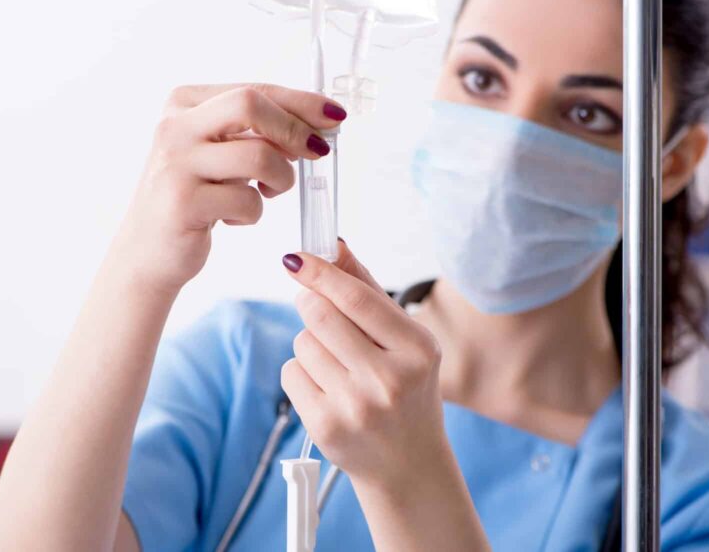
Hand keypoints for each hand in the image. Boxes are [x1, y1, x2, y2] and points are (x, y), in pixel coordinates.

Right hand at [116, 84, 346, 291]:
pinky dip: (253, 213)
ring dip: (280, 180)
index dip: (300, 102)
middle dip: (294, 129)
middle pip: (251, 104)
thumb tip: (319, 122)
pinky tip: (231, 218)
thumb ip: (257, 132)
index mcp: (184, 104)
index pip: (253, 89)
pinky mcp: (183, 202)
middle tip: (317, 152)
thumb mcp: (219, 153)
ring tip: (267, 193)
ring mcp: (175, 163)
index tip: (335, 116)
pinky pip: (247, 201)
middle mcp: (174, 127)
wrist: (147, 250)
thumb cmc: (193, 197)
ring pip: (258, 156)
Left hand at [280, 240, 447, 491]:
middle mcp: (389, 379)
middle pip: (320, 316)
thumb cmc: (406, 390)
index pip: (357, 299)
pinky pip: (291, 373)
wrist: (407, 465)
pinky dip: (301, 373)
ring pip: (302, 343)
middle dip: (311, 303)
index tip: (296, 257)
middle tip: (316, 307)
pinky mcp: (325, 427)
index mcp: (417, 350)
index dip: (321, 273)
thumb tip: (335, 245)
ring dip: (310, 343)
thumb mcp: (405, 340)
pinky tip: (327, 389)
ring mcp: (356, 406)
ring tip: (337, 365)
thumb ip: (369, 290)